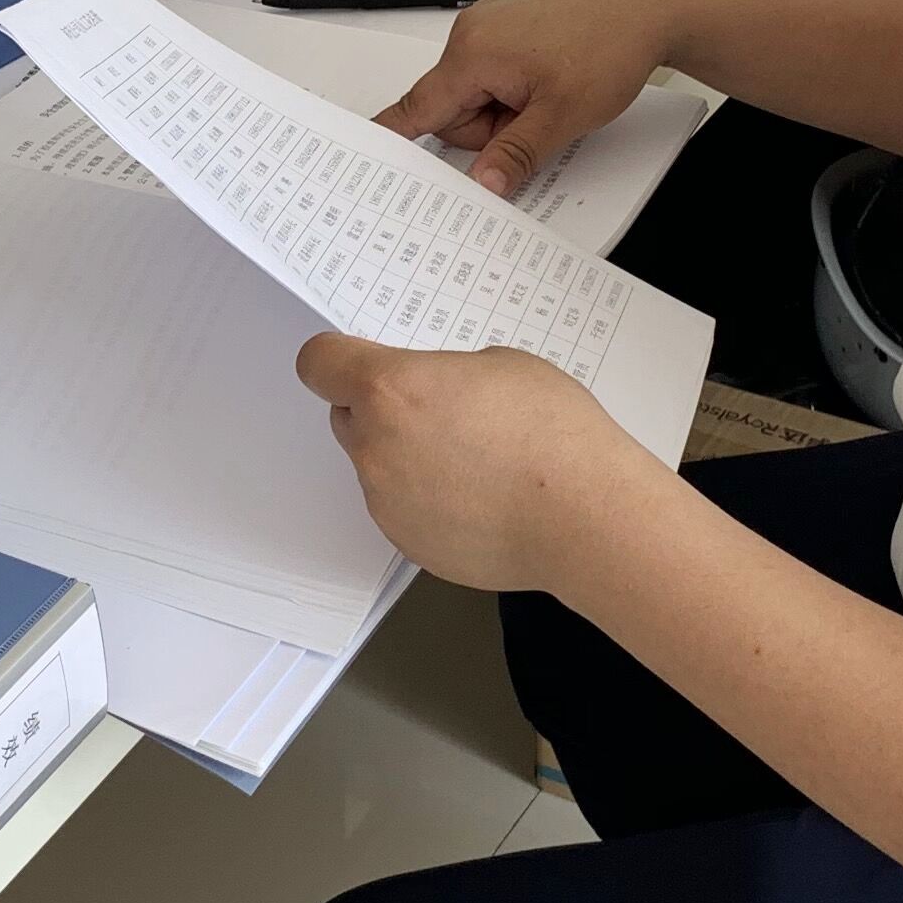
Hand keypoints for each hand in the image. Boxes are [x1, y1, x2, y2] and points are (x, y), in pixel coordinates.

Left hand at [296, 332, 656, 594]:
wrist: (582, 516)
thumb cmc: (552, 434)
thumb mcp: (501, 364)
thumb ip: (445, 374)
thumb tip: (437, 391)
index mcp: (390, 390)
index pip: (319, 363)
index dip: (335, 360)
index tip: (351, 362)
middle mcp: (375, 447)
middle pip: (347, 417)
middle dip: (380, 410)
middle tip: (438, 412)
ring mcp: (387, 502)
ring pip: (377, 466)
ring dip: (406, 458)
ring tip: (474, 462)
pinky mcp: (408, 543)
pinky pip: (402, 509)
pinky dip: (427, 501)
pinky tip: (479, 499)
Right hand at [377, 0, 670, 198]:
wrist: (646, 8)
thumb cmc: (608, 47)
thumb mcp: (562, 117)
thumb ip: (514, 155)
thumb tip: (482, 186)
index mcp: (473, 54)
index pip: (418, 106)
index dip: (392, 134)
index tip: (363, 151)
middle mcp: (472, 34)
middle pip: (452, 109)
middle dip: (489, 128)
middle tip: (536, 119)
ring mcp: (490, 26)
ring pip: (476, 94)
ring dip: (505, 109)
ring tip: (549, 96)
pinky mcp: (508, 26)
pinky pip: (493, 74)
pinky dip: (514, 88)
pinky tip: (548, 82)